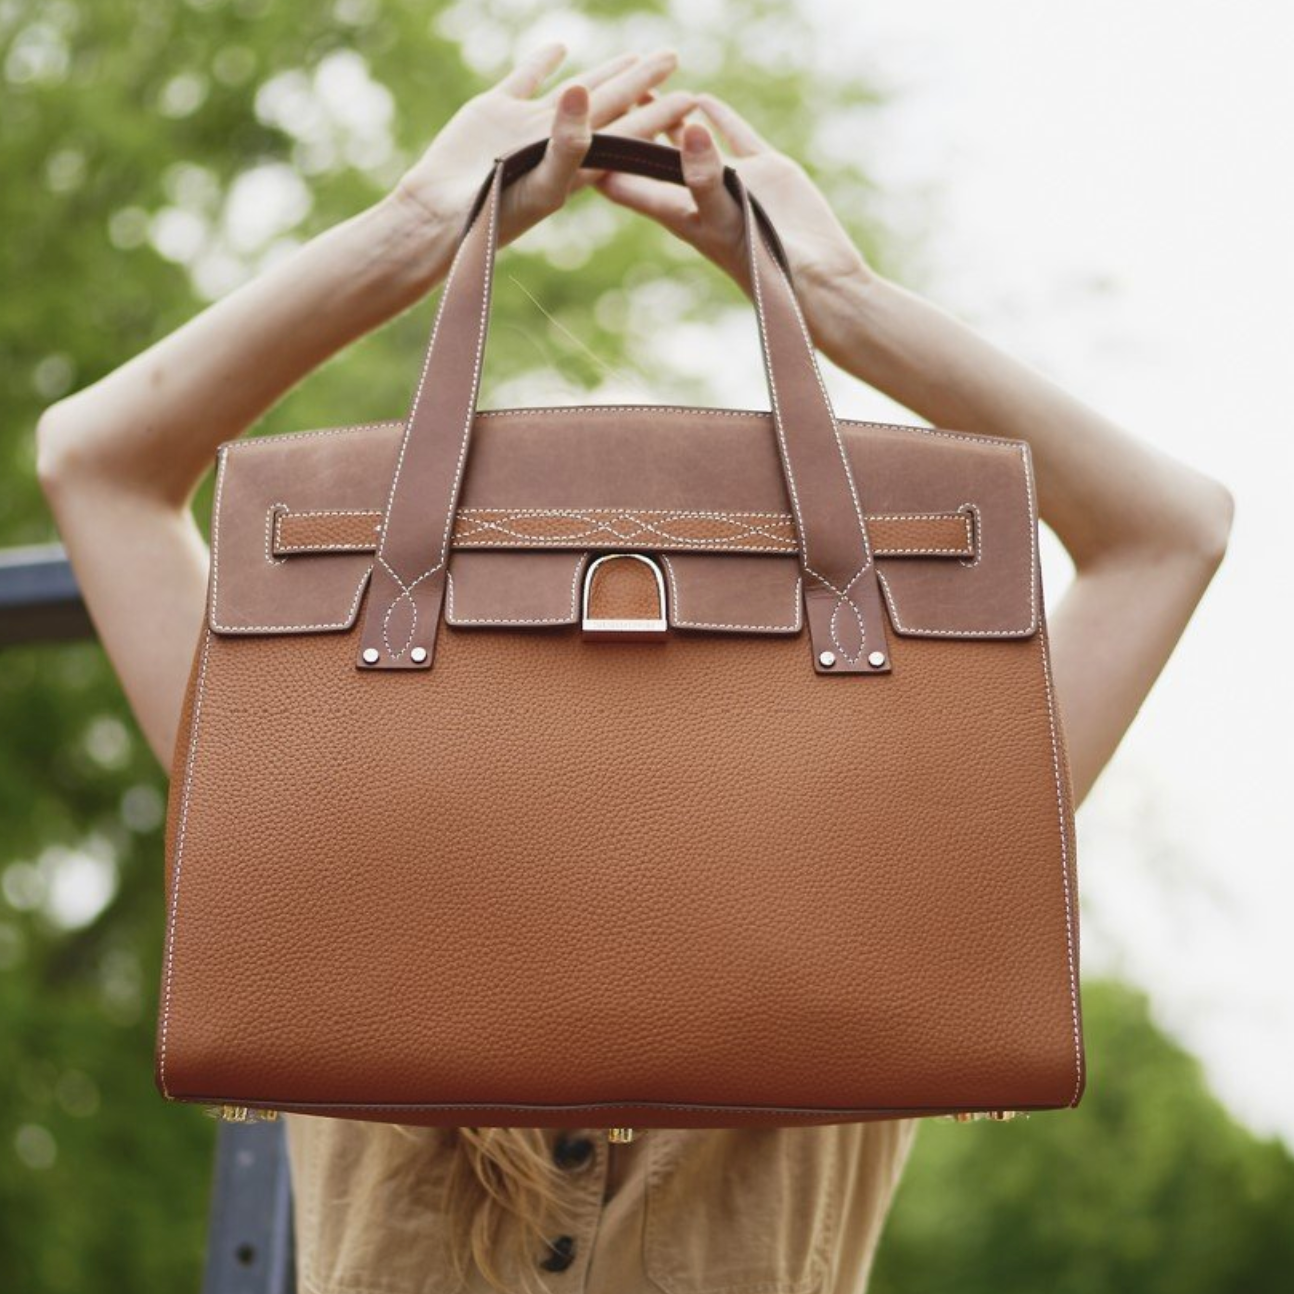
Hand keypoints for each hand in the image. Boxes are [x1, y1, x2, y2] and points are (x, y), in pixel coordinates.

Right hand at [392, 45, 694, 251]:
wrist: (437, 217)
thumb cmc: (492, 214)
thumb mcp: (540, 183)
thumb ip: (568, 143)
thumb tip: (585, 88)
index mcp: (578, 167)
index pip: (628, 135)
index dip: (658, 116)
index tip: (690, 97)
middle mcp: (558, 145)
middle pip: (610, 106)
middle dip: (642, 85)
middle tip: (673, 59)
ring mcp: (527, 126)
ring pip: (575, 92)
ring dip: (605, 74)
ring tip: (636, 56)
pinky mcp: (496, 111)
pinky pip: (526, 79)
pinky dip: (544, 62)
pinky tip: (561, 47)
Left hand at [595, 94, 874, 353]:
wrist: (817, 278)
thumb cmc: (762, 260)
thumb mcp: (726, 216)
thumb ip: (704, 175)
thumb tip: (683, 127)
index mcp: (676, 212)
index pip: (623, 183)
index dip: (600, 159)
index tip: (572, 133)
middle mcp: (698, 195)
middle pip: (648, 156)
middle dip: (627, 129)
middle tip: (599, 97)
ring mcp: (731, 181)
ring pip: (688, 141)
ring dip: (665, 117)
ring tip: (643, 88)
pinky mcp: (765, 170)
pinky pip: (735, 135)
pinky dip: (717, 117)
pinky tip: (701, 100)